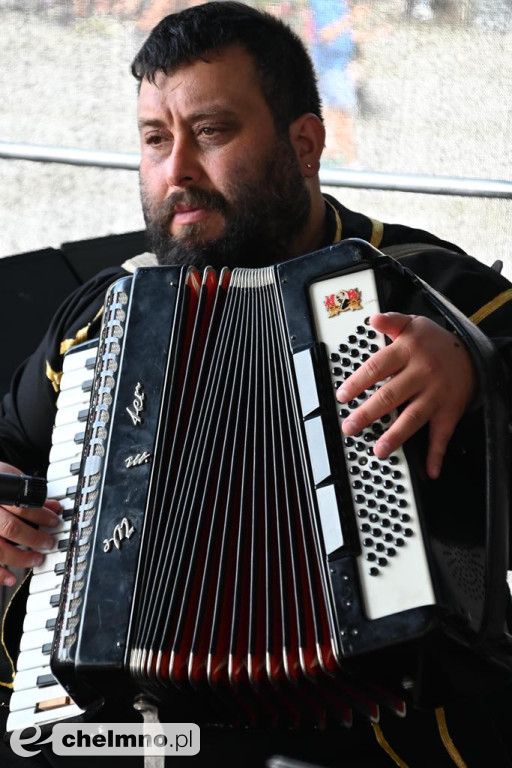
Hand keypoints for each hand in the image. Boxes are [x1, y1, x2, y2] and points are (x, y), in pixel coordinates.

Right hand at [0, 462, 61, 586]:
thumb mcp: (10, 478)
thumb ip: (30, 492)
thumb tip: (54, 506)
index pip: (21, 506)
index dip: (41, 515)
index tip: (55, 521)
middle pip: (10, 528)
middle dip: (33, 538)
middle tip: (49, 543)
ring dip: (19, 558)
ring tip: (35, 560)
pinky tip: (10, 578)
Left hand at [336, 313, 475, 479]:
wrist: (473, 354)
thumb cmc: (434, 343)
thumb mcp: (413, 324)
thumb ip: (392, 321)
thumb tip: (373, 319)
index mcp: (408, 352)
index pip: (377, 367)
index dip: (358, 382)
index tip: (342, 396)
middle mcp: (422, 374)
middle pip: (391, 395)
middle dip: (368, 413)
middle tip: (349, 426)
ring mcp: (436, 395)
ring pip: (413, 417)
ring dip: (395, 436)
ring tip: (379, 450)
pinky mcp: (449, 411)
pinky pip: (442, 435)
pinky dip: (437, 454)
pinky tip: (430, 470)